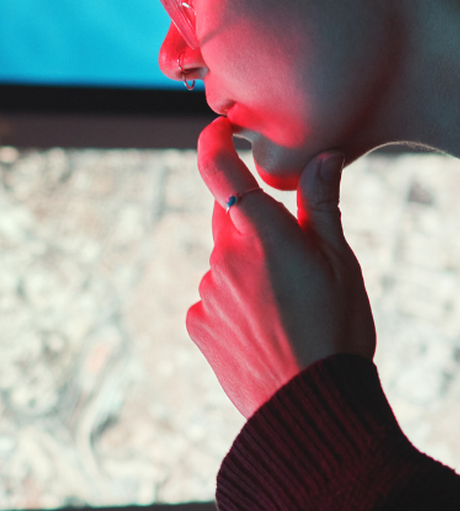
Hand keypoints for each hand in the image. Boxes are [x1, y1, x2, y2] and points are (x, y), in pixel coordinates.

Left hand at [186, 117, 375, 417]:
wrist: (313, 408)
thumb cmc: (337, 330)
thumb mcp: (341, 263)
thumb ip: (323, 205)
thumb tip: (322, 156)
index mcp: (263, 233)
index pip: (220, 170)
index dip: (213, 142)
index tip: (218, 130)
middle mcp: (225, 255)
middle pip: (228, 219)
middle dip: (250, 224)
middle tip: (288, 258)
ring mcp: (207, 290)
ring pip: (223, 262)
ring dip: (245, 270)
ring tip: (284, 309)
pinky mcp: (197, 321)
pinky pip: (212, 298)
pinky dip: (232, 303)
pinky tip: (263, 330)